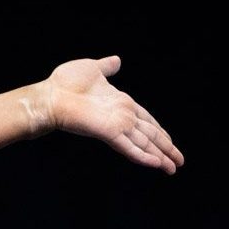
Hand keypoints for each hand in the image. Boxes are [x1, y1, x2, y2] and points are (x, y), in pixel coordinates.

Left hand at [36, 55, 183, 174]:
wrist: (50, 95)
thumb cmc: (65, 83)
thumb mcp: (92, 69)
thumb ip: (106, 68)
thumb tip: (116, 61)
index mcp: (121, 104)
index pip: (146, 120)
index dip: (159, 131)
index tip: (170, 141)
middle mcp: (122, 117)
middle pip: (150, 135)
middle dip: (166, 148)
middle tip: (179, 162)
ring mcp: (116, 126)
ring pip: (144, 143)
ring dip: (161, 156)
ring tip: (173, 168)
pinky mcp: (109, 132)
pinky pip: (130, 146)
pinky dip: (144, 156)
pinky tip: (156, 164)